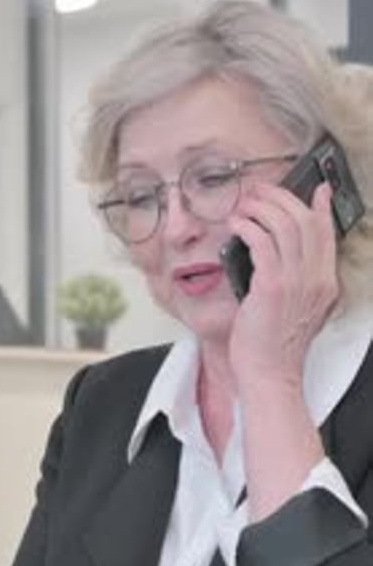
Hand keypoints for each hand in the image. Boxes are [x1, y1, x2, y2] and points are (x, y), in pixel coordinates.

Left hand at [227, 180, 337, 391]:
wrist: (269, 375)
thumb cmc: (274, 347)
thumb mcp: (297, 311)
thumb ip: (298, 282)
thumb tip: (281, 255)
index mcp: (325, 285)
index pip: (327, 234)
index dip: (320, 207)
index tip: (316, 189)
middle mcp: (316, 280)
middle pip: (305, 221)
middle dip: (281, 198)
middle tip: (261, 192)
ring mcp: (296, 283)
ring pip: (284, 226)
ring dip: (262, 207)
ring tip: (245, 204)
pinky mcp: (272, 288)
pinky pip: (262, 242)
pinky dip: (248, 226)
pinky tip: (237, 224)